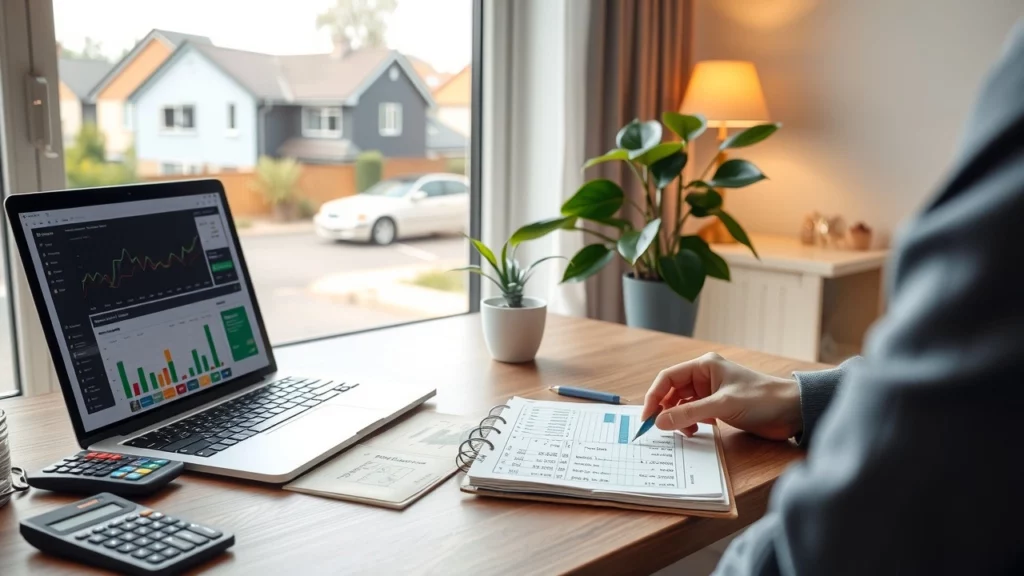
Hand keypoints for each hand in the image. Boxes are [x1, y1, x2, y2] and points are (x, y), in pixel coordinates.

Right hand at [641, 352, 802, 440]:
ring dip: (680, 419)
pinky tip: (699, 430)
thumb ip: (689, 414)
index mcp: (704, 366)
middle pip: (672, 392)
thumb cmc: (762, 399)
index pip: (668, 378)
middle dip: (666, 410)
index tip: (647, 417)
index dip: (654, 396)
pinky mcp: (718, 406)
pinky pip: (694, 414)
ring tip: (687, 432)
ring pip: (682, 405)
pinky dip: (691, 423)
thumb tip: (660, 422)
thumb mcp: (722, 406)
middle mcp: (704, 376)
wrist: (792, 411)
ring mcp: (711, 392)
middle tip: (662, 429)